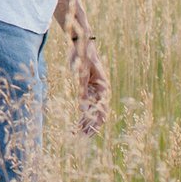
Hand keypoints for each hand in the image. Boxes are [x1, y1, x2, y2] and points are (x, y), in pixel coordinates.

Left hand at [64, 17, 108, 136]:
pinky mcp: (86, 90)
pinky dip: (82, 115)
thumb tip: (82, 107)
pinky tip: (77, 124)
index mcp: (103, 87)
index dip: (96, 123)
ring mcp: (94, 92)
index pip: (102, 110)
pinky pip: (86, 106)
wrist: (81, 43)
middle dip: (91, 126)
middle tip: (82, 138)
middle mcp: (100, 92)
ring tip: (78, 134)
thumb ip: (82, 88)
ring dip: (86, 123)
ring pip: (92, 112)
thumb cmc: (82, 55)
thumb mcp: (81, 71)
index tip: (88, 132)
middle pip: (98, 114)